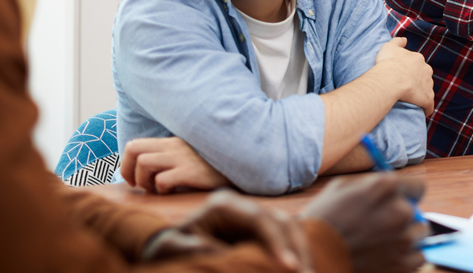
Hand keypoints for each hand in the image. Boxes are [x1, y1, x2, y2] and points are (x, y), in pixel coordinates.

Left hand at [121, 136, 232, 193]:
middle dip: (129, 172)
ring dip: (145, 181)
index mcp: (172, 142)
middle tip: (141, 186)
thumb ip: (170, 159)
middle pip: (133, 149)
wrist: (241, 167)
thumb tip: (144, 173)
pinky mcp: (192, 172)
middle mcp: (175, 146)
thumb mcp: (189, 158)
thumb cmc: (213, 168)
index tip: (135, 180)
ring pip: (144, 163)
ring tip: (158, 190)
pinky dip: (162, 190)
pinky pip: (162, 180)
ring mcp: (183, 158)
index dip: (126, 164)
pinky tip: (174, 193)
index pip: (134, 145)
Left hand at [142, 189, 311, 271]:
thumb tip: (213, 253)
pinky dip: (298, 255)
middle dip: (297, 249)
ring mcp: (256, 217)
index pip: (259, 219)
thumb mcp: (169, 248)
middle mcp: (244, 207)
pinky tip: (303, 270)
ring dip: (303, 253)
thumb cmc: (169, 249)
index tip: (288, 267)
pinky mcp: (263, 231)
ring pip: (291, 229)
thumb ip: (187, 249)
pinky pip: (289, 240)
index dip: (277, 242)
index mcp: (223, 206)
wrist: (172, 249)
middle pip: (281, 222)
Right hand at [303, 173, 427, 272]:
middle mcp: (400, 211)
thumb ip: (372, 183)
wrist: (312, 257)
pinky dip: (405, 258)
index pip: (418, 187)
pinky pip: (417, 257)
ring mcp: (403, 239)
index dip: (407, 194)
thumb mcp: (342, 188)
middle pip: (417, 212)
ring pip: (419, 235)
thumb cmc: (323, 220)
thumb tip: (391, 183)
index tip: (400, 201)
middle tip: (381, 224)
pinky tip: (384, 256)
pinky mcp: (403, 264)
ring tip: (380, 241)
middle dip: (402, 217)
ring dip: (404, 237)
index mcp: (386, 187)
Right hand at [374, 37, 435, 114]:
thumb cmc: (387, 63)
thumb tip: (404, 39)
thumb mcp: (389, 46)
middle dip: (417, 81)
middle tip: (405, 87)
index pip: (417, 64)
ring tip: (410, 100)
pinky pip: (429, 106)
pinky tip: (422, 112)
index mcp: (418, 59)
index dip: (410, 70)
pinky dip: (426, 109)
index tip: (402, 75)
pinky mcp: (427, 99)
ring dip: (421, 94)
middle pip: (424, 76)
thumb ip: (397, 41)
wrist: (390, 79)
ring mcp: (428, 85)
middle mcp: (426, 71)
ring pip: (427, 90)